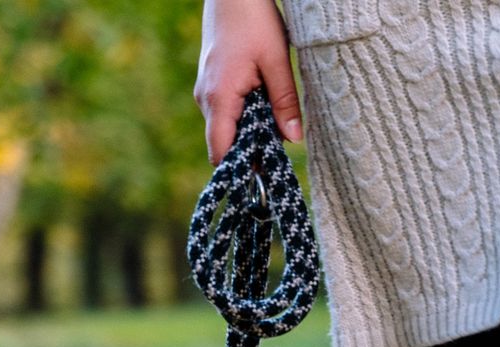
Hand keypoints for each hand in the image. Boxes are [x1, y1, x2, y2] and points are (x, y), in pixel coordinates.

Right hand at [195, 0, 300, 162]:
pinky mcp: (211, 84)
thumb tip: (294, 140)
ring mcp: (205, 92)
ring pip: (228, 127)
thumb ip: (285, 102)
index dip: (241, 168)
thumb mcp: (277, 60)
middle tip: (281, 145)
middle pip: (225, 143)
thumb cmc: (254, 19)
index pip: (221, 153)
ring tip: (276, 115)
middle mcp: (205, 99)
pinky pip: (227, 112)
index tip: (265, 175)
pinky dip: (246, 114)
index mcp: (219, 98)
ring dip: (251, 129)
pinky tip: (265, 100)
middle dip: (251, 149)